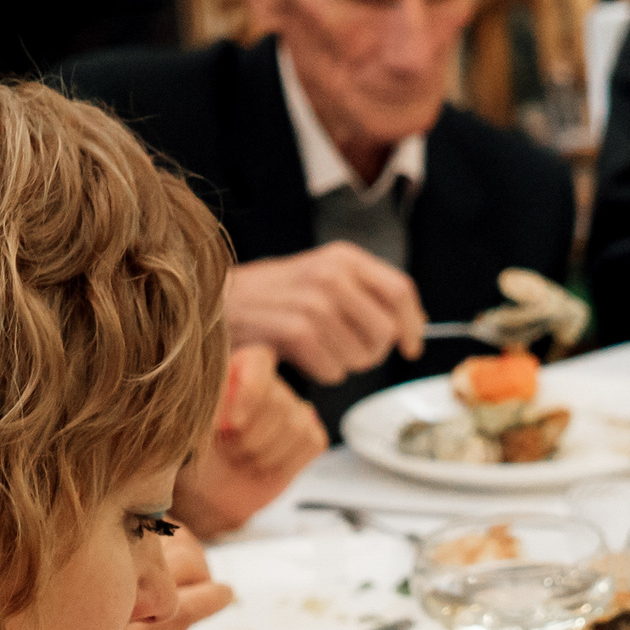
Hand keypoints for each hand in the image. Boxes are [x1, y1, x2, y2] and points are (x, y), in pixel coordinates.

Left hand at [173, 346, 328, 538]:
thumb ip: (205, 408)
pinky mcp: (310, 436)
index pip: (259, 361)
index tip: (230, 424)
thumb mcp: (190, 427)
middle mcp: (271, 385)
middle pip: (278, 401)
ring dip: (264, 454)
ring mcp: (294, 410)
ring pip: (295, 426)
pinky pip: (311, 442)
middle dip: (250, 437)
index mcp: (238, 370)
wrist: (209, 491)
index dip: (250, 392)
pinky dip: (285, 463)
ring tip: (241, 461)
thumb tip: (223, 414)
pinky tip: (264, 468)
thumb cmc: (196, 453)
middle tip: (228, 451)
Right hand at [224, 242, 425, 384]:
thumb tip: (414, 323)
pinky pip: (333, 370)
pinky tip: (299, 357)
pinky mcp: (294, 331)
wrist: (215, 303)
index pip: (399, 290)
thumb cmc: (272, 299)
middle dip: (371, 351)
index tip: (412, 348)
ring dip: (341, 363)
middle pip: (385, 331)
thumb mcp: (321, 280)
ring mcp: (313, 302)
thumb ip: (365, 294)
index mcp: (343, 257)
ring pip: (360, 356)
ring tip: (313, 348)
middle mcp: (331, 274)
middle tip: (345, 350)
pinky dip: (320, 372)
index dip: (412, 325)